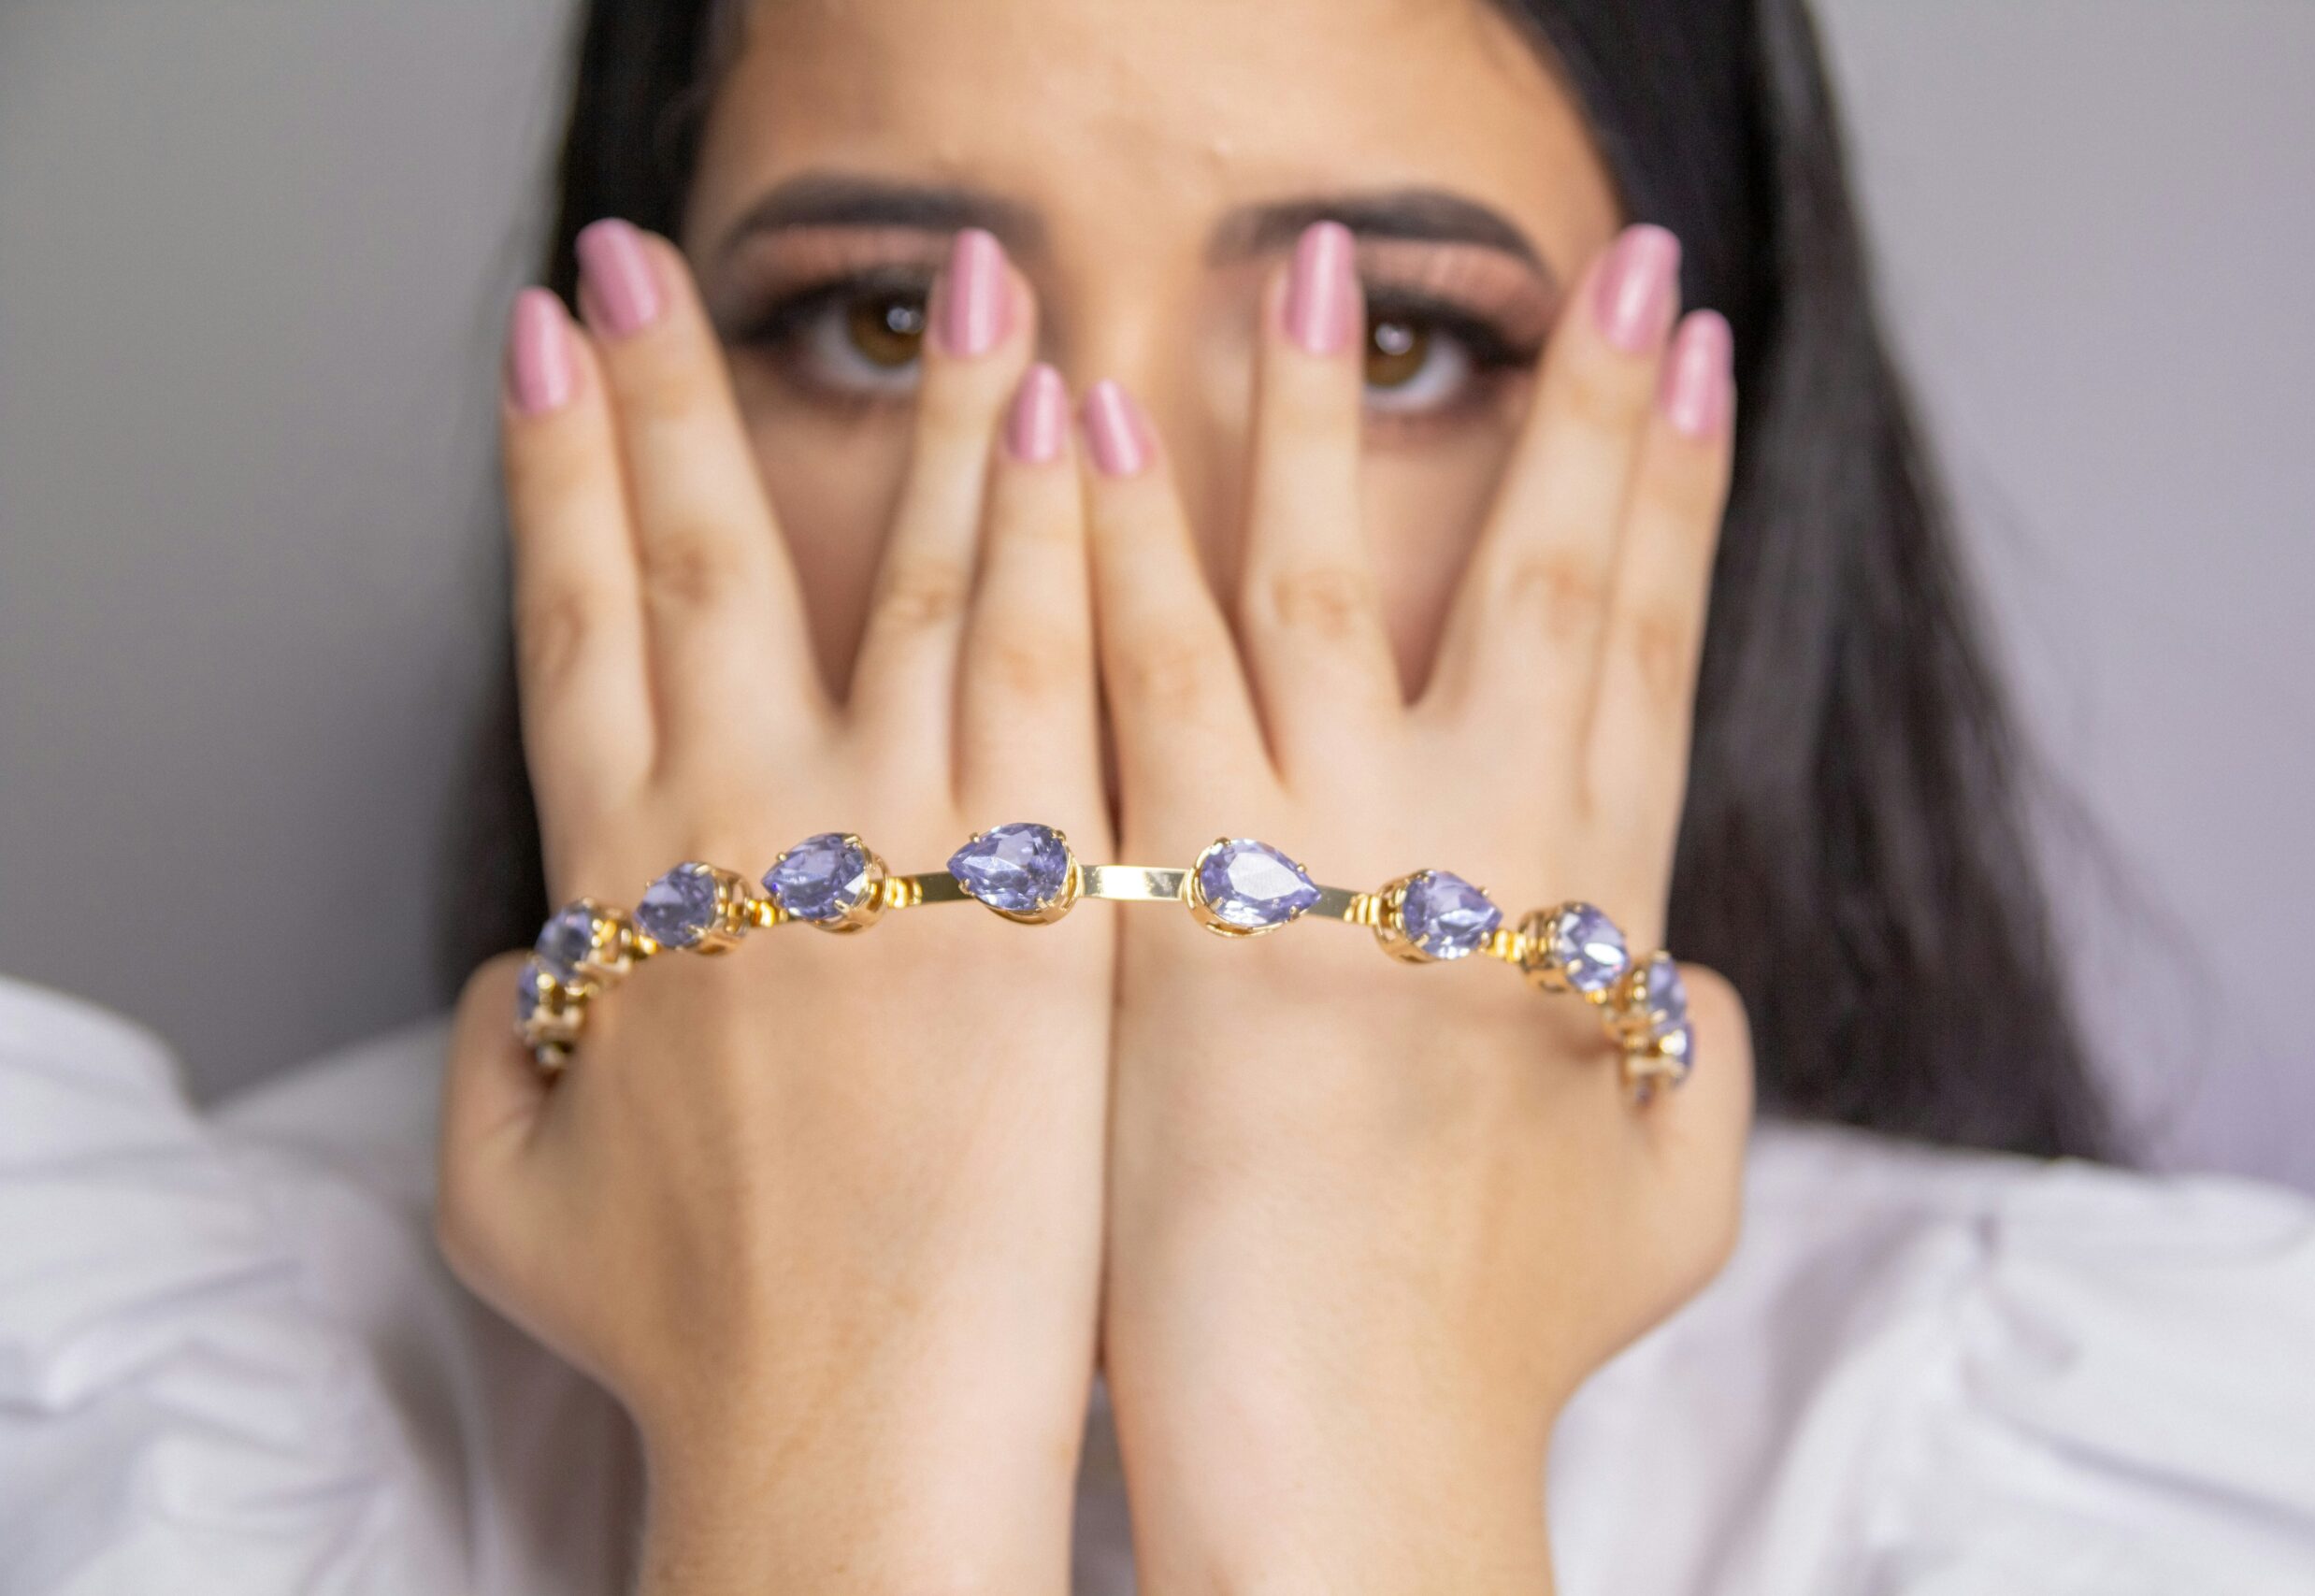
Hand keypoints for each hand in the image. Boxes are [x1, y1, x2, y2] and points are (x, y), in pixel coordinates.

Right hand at [437, 224, 1106, 1593]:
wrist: (858, 1423)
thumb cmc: (701, 1334)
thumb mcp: (515, 1193)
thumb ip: (498, 1055)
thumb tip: (527, 970)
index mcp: (619, 887)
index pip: (568, 623)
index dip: (546, 474)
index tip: (541, 351)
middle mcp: (755, 830)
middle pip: (704, 556)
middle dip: (666, 393)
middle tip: (649, 261)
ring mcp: (915, 848)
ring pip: (922, 576)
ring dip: (938, 415)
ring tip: (964, 283)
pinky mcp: (1058, 889)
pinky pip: (1069, 673)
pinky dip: (1077, 541)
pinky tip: (1096, 436)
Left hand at [1086, 223, 1753, 1591]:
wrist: (1348, 1448)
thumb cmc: (1491, 1348)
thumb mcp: (1664, 1210)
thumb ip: (1694, 1069)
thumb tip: (1695, 986)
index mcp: (1603, 911)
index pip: (1661, 651)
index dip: (1685, 496)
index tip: (1702, 362)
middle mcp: (1483, 856)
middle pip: (1555, 580)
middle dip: (1595, 410)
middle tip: (1620, 261)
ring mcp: (1326, 866)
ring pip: (1331, 587)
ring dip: (1323, 420)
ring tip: (1312, 272)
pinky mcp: (1173, 902)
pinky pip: (1133, 680)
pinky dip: (1111, 545)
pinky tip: (1080, 431)